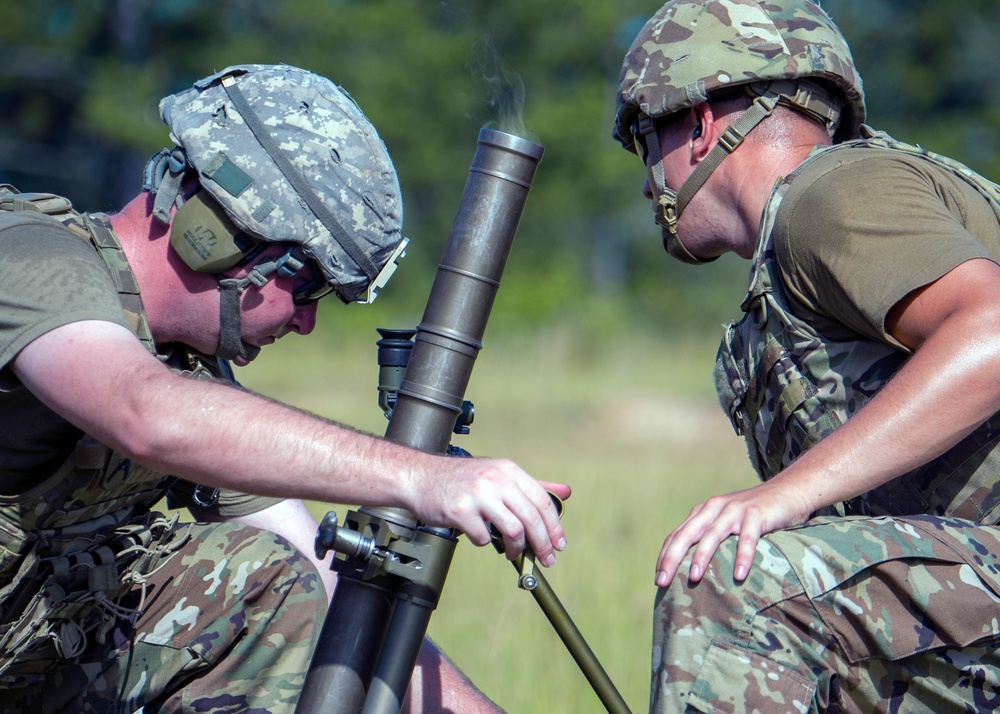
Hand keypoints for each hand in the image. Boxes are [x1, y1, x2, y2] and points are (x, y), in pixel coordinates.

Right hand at [408, 455, 569, 566]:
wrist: (420, 477)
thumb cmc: (461, 480)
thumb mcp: (498, 475)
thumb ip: (532, 485)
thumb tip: (566, 492)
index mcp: (508, 470)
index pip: (542, 500)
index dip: (554, 526)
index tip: (560, 544)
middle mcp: (495, 478)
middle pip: (531, 517)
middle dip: (542, 544)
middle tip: (546, 559)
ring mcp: (477, 494)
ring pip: (513, 529)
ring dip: (517, 549)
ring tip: (513, 554)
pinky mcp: (460, 510)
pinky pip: (483, 537)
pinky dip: (485, 542)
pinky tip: (480, 537)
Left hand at [655, 479, 811, 587]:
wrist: (787, 492)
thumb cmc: (754, 516)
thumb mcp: (727, 524)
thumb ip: (711, 539)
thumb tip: (693, 572)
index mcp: (703, 512)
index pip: (677, 535)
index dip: (665, 556)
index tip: (658, 580)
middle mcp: (714, 508)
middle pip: (687, 534)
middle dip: (673, 558)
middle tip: (663, 581)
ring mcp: (735, 510)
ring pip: (713, 534)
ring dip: (702, 557)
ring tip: (694, 578)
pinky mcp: (756, 514)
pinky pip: (747, 538)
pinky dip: (743, 556)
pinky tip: (739, 575)